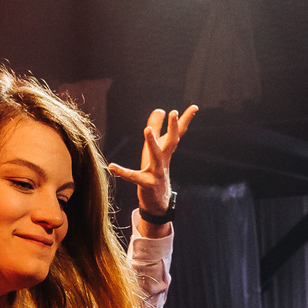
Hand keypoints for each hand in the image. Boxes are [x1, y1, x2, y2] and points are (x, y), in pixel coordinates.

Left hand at [109, 105, 199, 219]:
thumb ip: (156, 128)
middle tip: (174, 112)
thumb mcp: (155, 148)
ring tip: (147, 129)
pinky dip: (123, 172)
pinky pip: (134, 177)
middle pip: (171, 141)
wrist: (158, 200)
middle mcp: (164, 159)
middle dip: (173, 127)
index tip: (195, 106)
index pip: (178, 133)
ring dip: (152, 142)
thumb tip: (160, 110)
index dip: (186, 119)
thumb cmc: (155, 170)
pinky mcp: (146, 184)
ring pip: (156, 155)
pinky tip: (113, 166)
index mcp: (166, 150)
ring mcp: (157, 172)